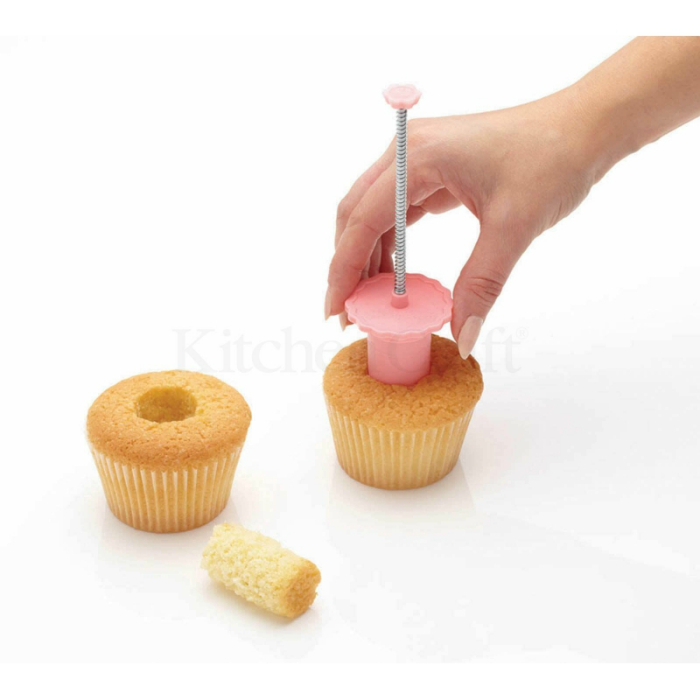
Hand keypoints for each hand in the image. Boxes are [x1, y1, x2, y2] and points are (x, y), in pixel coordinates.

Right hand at [325, 89, 600, 357]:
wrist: (584, 127)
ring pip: (371, 212)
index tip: (335, 309)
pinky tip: (393, 272)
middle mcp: (407, 151)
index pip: (362, 220)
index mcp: (418, 157)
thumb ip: (481, 285)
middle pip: (355, 213)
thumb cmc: (551, 159)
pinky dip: (388, 242)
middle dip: (346, 264)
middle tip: (348, 311)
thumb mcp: (514, 227)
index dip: (343, 269)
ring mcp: (417, 157)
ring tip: (369, 299)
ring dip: (366, 255)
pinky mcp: (431, 168)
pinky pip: (395, 209)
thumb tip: (460, 337)